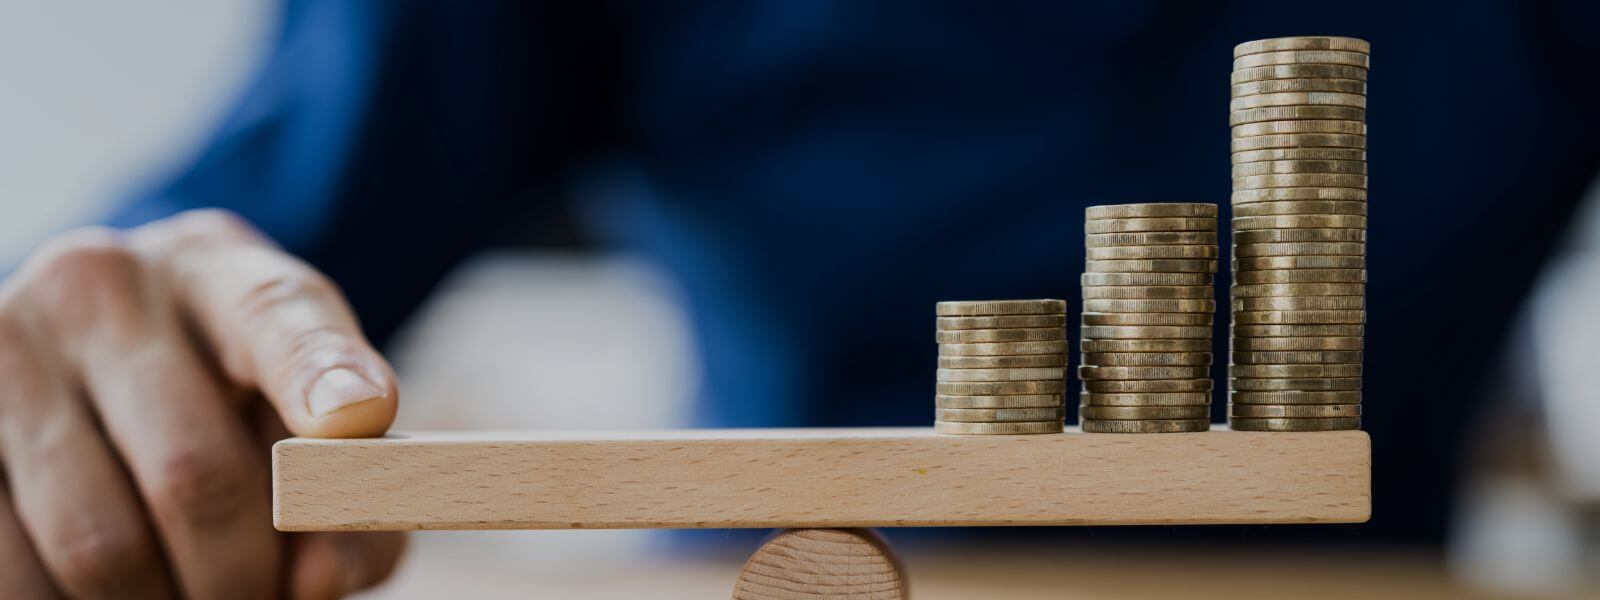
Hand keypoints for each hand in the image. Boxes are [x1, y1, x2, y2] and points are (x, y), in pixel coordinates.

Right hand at [0, 210, 403, 598]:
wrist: (98, 355)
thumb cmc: (236, 394)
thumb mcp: (309, 413)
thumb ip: (350, 489)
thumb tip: (319, 576)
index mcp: (221, 270)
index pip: (275, 314)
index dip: (316, 372)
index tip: (358, 416)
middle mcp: (106, 286)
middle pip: (195, 474)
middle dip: (242, 576)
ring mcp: (11, 348)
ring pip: (99, 542)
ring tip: (192, 597)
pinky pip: (16, 569)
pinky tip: (115, 592)